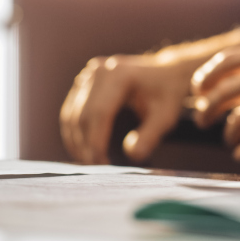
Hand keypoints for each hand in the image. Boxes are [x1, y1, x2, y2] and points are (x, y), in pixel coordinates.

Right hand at [60, 55, 190, 163]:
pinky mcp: (83, 83)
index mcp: (119, 75)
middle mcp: (99, 72)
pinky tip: (84, 148)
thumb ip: (151, 135)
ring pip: (71, 115)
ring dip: (76, 142)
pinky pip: (71, 111)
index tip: (101, 165)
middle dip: (85, 145)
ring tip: (90, 162)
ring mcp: (88, 76)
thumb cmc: (168, 94)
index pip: (98, 113)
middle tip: (96, 168)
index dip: (95, 142)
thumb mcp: (166, 115)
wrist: (167, 73)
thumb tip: (133, 154)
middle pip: (81, 115)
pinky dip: (75, 132)